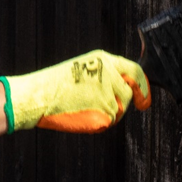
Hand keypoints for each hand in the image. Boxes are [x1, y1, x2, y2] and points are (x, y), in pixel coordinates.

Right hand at [0, 50, 150, 133]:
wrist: (38, 95)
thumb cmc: (54, 85)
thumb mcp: (81, 69)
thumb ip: (104, 75)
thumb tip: (125, 88)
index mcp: (103, 59)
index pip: (134, 70)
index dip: (143, 86)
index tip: (143, 100)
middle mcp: (109, 72)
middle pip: (128, 93)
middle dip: (121, 104)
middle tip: (102, 108)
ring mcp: (108, 90)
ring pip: (118, 109)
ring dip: (106, 114)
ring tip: (82, 107)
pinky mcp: (106, 108)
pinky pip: (109, 121)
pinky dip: (98, 122)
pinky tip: (81, 114)